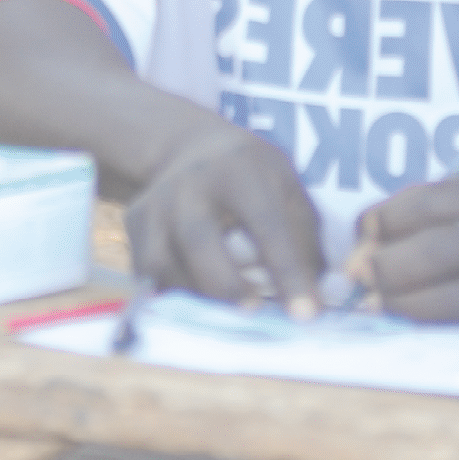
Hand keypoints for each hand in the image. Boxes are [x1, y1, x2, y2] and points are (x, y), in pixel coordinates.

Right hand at [126, 121, 322, 316]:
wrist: (190, 145)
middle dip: (227, 285)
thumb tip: (324, 297)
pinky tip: (195, 296)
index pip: (266, 225)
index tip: (307, 314)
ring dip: (195, 294)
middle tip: (254, 310)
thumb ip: (306, 239)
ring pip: (162, 261)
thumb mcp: (288, 187)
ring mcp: (155, 200)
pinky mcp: (134, 220)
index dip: (288, 273)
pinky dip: (171, 292)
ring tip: (224, 307)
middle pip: (199, 240)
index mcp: (239, 169)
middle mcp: (189, 182)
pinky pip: (147, 270)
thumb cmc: (253, 175)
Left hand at [348, 177, 458, 323]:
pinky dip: (422, 321)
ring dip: (399, 302)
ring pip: (447, 299)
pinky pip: (458, 323)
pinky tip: (398, 315)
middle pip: (435, 252)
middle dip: (386, 266)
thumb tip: (362, 246)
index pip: (424, 203)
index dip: (383, 219)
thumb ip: (413, 212)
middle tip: (356, 274)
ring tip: (370, 301)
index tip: (362, 233)